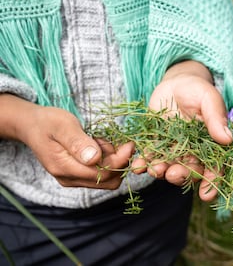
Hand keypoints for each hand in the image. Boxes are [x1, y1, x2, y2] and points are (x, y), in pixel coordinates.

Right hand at [0, 94, 133, 188]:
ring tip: (103, 140)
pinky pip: (100, 175)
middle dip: (120, 162)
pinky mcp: (78, 176)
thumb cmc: (48, 122)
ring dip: (114, 161)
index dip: (120, 160)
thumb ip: (78, 142)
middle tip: (121, 141)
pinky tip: (99, 145)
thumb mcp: (62, 126)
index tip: (130, 144)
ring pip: (107, 179)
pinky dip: (107, 161)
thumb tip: (94, 158)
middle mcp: (69, 179)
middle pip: (108, 180)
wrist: (31, 126)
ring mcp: (73, 180)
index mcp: (64, 168)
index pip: (102, 173)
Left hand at [131, 61, 232, 201]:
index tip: (206, 194)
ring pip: (170, 167)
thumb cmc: (197, 90)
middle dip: (182, 176)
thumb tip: (227, 140)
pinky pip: (150, 158)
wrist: (175, 83)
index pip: (215, 167)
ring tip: (155, 169)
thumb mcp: (209, 99)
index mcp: (212, 145)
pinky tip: (138, 166)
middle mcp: (194, 153)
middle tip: (174, 174)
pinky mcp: (156, 145)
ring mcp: (174, 151)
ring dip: (162, 172)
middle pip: (190, 171)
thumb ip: (216, 118)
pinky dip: (144, 164)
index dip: (212, 182)